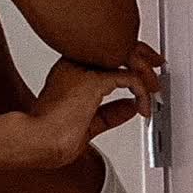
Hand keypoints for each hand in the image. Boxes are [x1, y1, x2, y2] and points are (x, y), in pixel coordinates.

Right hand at [25, 45, 162, 166]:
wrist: (36, 142)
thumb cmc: (50, 137)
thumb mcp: (89, 122)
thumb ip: (110, 112)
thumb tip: (129, 108)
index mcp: (68, 70)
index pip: (104, 56)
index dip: (125, 64)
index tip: (140, 78)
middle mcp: (74, 64)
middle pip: (116, 50)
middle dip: (141, 60)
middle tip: (156, 75)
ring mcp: (83, 69)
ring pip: (126, 60)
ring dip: (145, 75)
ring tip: (154, 91)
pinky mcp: (94, 81)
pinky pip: (131, 79)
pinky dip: (143, 93)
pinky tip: (144, 107)